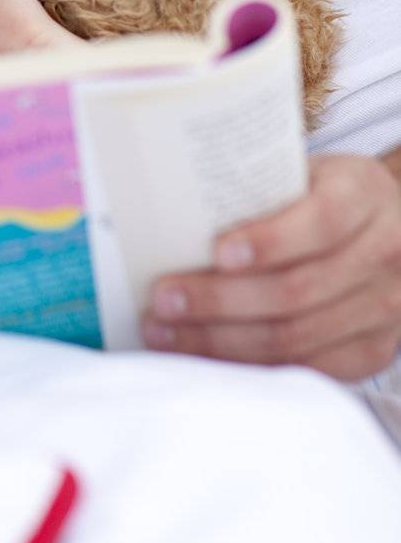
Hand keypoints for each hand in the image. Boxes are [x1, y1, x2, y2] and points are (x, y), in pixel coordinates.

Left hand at [142, 155, 400, 380]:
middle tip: (164, 299)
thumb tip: (172, 213)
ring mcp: (385, 308)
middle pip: (298, 289)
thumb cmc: (322, 194)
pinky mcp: (374, 351)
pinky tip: (206, 357)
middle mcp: (384, 253)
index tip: (217, 252)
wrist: (389, 225)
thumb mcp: (303, 173)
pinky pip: (308, 369)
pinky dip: (251, 366)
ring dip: (222, 339)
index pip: (321, 222)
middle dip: (221, 300)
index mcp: (364, 195)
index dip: (269, 241)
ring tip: (166, 332)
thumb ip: (257, 188)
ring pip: (297, 336)